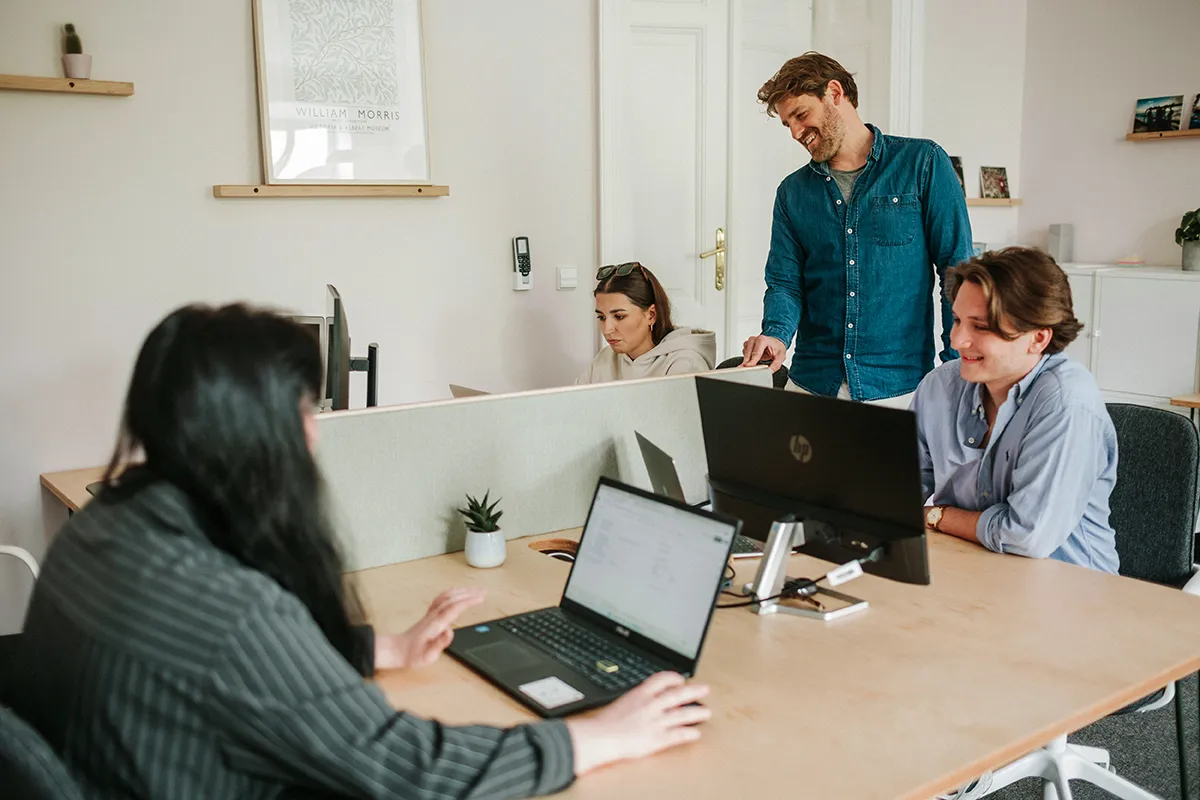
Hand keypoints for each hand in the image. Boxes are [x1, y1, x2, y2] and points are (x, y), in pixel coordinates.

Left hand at [375, 587, 485, 670]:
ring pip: (446, 597)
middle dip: (469, 594)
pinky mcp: (428, 615)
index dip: (468, 602)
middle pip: (452, 600)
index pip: (454, 608)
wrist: (397, 650)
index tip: (480, 598)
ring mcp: (430, 614)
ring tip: (473, 589)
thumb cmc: (413, 655)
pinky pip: (440, 599)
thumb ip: (439, 644)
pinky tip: (455, 591)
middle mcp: (433, 616)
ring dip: (461, 592)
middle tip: (483, 591)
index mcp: (435, 624)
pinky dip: (450, 593)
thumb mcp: (427, 656)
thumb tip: (450, 632)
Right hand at [566, 672, 709, 775]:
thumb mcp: (620, 703)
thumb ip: (634, 701)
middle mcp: (651, 705)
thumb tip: (640, 700)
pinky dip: (688, 734)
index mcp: (640, 694)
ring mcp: (656, 722)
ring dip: (696, 713)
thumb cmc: (604, 723)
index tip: (680, 679)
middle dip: (693, 691)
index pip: (662, 679)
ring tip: (706, 712)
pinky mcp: (657, 738)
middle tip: (705, 690)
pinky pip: (677, 735)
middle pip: (677, 695)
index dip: (673, 678)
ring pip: (682, 714)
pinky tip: (696, 733)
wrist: (600, 737)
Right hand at [741, 335, 787, 371]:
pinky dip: (748, 359)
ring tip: (755, 365)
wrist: (775, 342)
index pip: (756, 353)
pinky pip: (744, 354)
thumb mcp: (781, 356)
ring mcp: (749, 342)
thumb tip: (769, 371)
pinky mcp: (746, 345)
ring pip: (745, 354)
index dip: (752, 361)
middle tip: (749, 371)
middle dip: (748, 363)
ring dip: (748, 361)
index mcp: (763, 340)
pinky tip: (754, 360)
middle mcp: (754, 339)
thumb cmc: (777, 347)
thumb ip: (775, 364)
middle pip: (748, 354)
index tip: (748, 367)